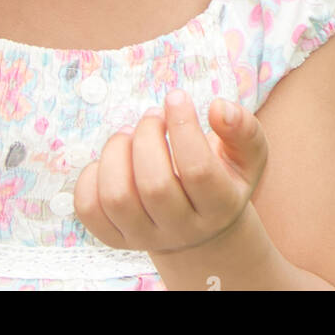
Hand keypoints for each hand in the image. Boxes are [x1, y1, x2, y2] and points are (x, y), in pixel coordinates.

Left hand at [73, 93, 267, 255]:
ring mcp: (144, 236)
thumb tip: (217, 108)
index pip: (198, 170)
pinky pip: (88, 208)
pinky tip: (114, 161)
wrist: (200, 228)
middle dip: (147, 136)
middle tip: (153, 117)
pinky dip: (91, 174)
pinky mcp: (114, 237)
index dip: (183, 126)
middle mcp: (181, 229)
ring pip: (116, 197)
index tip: (176, 97)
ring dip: (116, 151)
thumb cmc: (222, 177)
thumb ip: (242, 128)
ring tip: (129, 135)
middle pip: (154, 185)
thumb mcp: (246, 154)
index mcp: (219, 207)